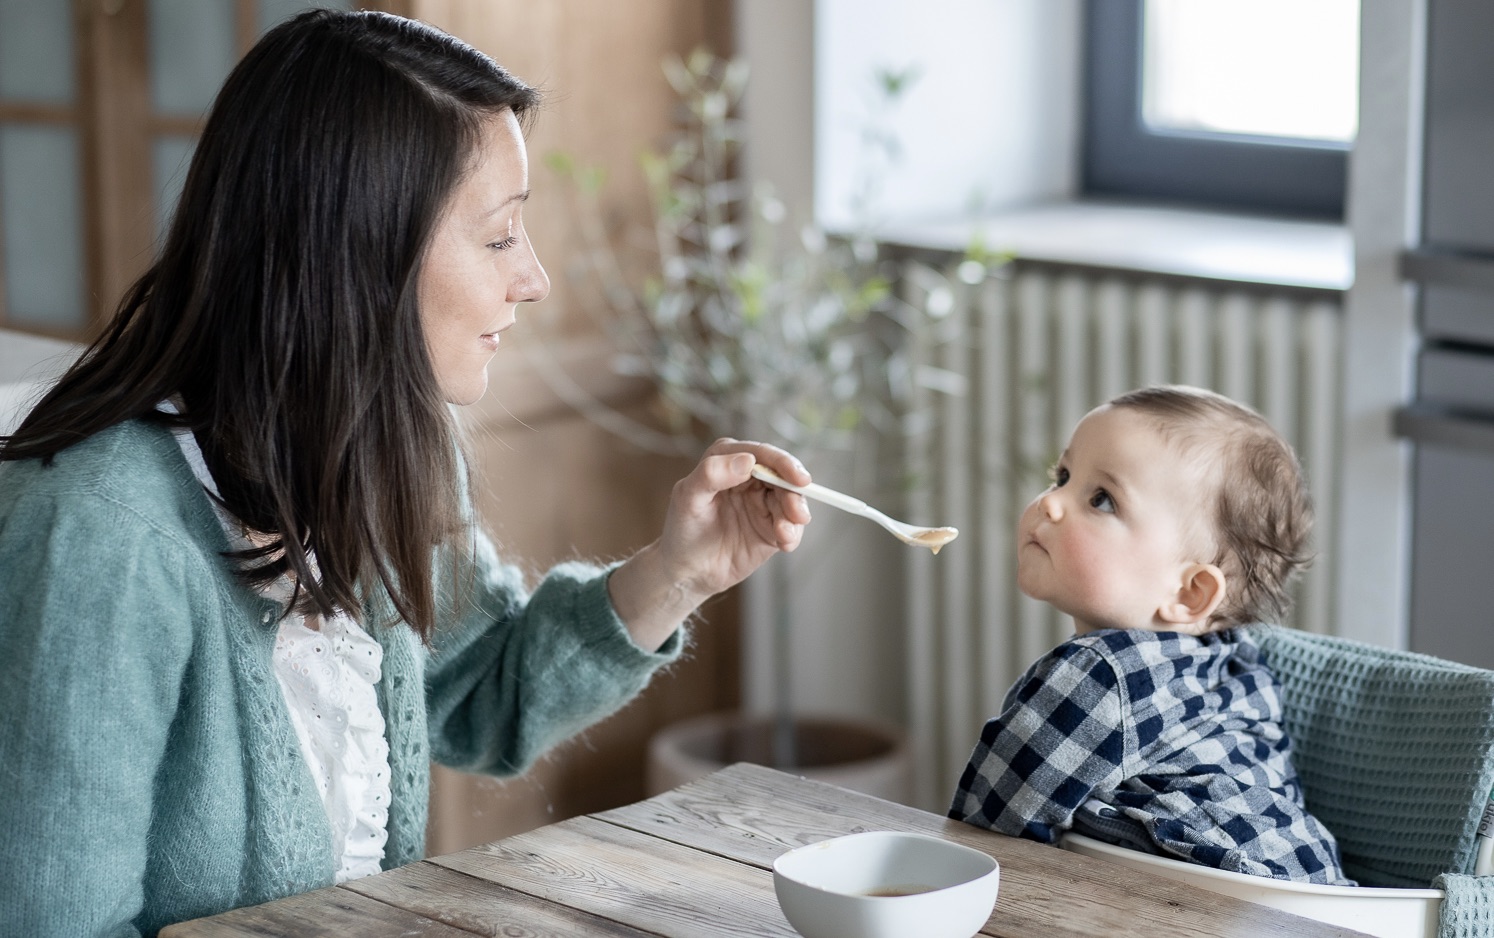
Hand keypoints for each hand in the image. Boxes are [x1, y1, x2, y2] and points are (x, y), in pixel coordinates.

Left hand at [608, 438, 811, 650]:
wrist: (687, 571)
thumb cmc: (682, 529)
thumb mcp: (687, 498)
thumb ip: (711, 474)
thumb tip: (747, 460)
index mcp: (728, 460)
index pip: (761, 454)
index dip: (783, 463)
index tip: (796, 479)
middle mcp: (749, 478)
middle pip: (784, 476)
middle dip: (794, 493)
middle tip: (797, 514)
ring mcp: (762, 503)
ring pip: (791, 501)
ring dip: (794, 516)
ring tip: (784, 535)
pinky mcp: (772, 528)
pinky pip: (791, 527)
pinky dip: (792, 534)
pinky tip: (785, 544)